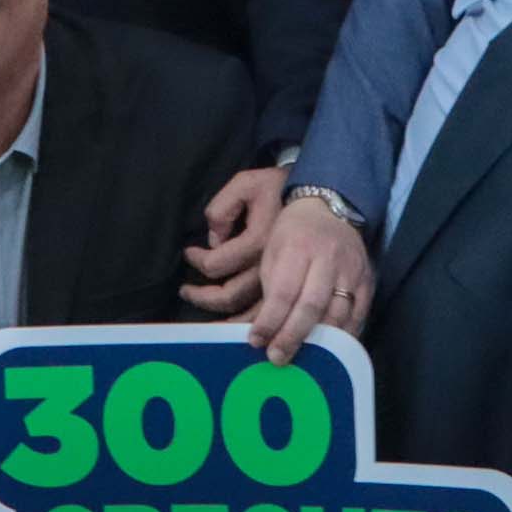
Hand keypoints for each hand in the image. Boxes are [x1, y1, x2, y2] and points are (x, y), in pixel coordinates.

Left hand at [178, 166, 286, 316]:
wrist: (324, 201)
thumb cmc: (280, 190)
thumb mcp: (246, 183)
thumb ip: (222, 207)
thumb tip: (214, 240)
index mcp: (258, 240)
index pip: (216, 263)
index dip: (197, 260)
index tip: (188, 253)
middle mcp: (271, 267)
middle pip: (230, 296)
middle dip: (203, 298)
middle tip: (186, 291)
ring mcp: (287, 284)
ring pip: (251, 315)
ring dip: (224, 320)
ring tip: (206, 317)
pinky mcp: (299, 294)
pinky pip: (274, 319)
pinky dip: (253, 326)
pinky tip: (238, 327)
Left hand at [241, 193, 373, 363]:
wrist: (331, 208)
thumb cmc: (293, 233)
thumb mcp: (272, 250)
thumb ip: (270, 287)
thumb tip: (264, 329)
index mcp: (298, 247)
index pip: (283, 292)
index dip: (270, 321)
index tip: (256, 341)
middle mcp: (328, 258)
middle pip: (312, 306)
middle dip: (292, 336)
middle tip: (277, 358)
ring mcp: (352, 270)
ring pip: (337, 314)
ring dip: (319, 342)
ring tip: (301, 359)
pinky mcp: (368, 281)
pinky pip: (358, 316)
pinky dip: (343, 337)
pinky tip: (328, 350)